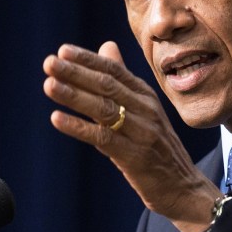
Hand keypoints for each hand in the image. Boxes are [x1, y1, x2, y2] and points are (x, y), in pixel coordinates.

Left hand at [42, 41, 221, 231]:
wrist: (182, 186)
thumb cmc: (156, 146)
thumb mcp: (142, 108)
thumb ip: (121, 79)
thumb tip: (106, 45)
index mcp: (145, 95)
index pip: (114, 71)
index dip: (88, 60)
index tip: (62, 50)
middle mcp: (146, 109)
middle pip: (107, 86)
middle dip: (76, 73)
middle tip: (49, 63)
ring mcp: (142, 132)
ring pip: (104, 109)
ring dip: (74, 96)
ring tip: (49, 85)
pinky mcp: (135, 156)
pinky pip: (103, 138)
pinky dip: (79, 127)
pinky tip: (57, 118)